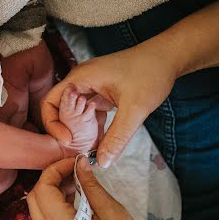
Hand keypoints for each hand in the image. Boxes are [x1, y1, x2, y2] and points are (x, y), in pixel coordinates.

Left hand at [27, 158, 166, 219]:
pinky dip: (54, 207)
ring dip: (51, 193)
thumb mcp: (112, 212)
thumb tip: (79, 164)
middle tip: (73, 170)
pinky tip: (74, 200)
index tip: (74, 161)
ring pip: (38, 211)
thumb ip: (91, 187)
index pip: (43, 189)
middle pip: (34, 199)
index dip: (55, 170)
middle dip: (50, 179)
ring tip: (76, 183)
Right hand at [41, 47, 175, 167]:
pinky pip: (87, 111)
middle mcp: (80, 81)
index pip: (49, 102)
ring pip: (73, 111)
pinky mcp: (100, 91)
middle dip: (66, 129)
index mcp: (80, 78)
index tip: (68, 141)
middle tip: (79, 147)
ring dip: (78, 129)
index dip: (53, 125)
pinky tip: (101, 138)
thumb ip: (117, 137)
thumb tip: (102, 162)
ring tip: (90, 145)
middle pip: (59, 108)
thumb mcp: (135, 109)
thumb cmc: (151, 73)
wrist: (169, 57)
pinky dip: (91, 125)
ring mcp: (89, 85)